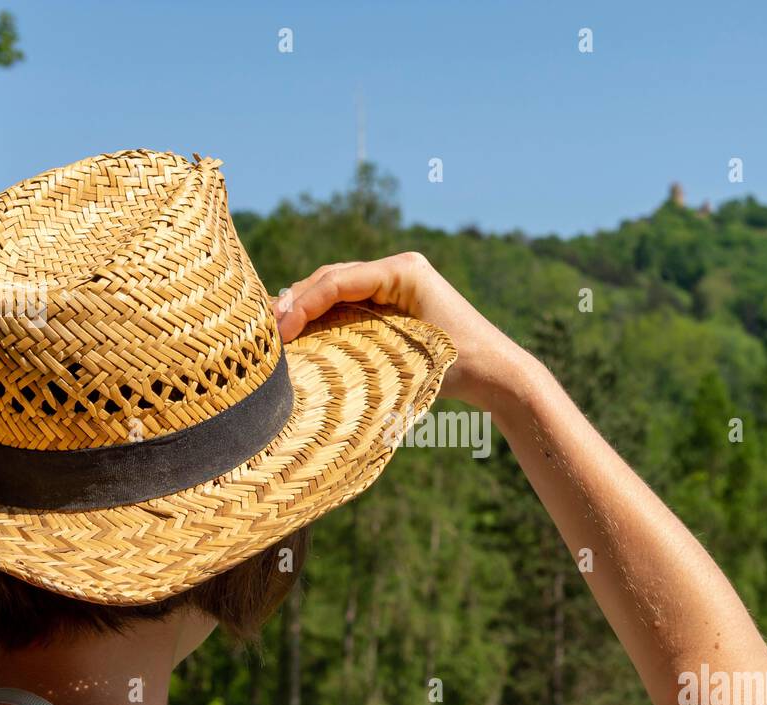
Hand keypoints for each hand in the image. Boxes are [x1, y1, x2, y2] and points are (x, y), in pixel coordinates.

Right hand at [273, 252, 532, 410]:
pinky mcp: (395, 301)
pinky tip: (302, 333)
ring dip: (306, 307)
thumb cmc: (464, 364)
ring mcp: (396, 284)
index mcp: (403, 271)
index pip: (338, 280)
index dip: (303, 304)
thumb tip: (310, 351)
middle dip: (296, 301)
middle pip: (332, 278)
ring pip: (337, 288)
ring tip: (276, 330)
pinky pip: (350, 302)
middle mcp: (397, 269)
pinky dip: (324, 315)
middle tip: (267, 330)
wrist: (499, 373)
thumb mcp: (413, 351)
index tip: (280, 332)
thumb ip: (364, 342)